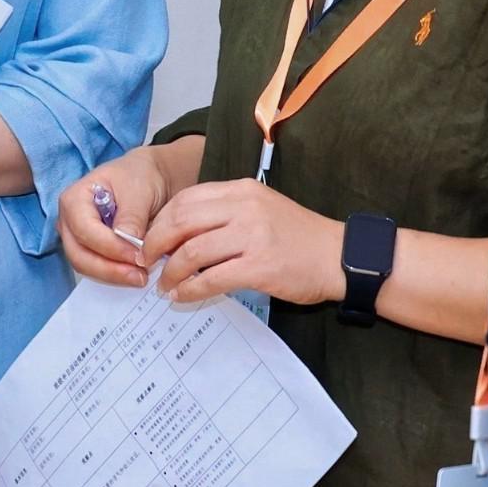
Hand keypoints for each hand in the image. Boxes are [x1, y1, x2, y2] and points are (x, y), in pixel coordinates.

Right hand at [57, 147, 171, 287]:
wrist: (147, 179)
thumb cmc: (138, 177)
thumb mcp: (138, 190)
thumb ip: (131, 216)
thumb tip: (128, 242)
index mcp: (74, 199)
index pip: (85, 231)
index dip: (110, 247)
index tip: (138, 256)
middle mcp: (68, 221)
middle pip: (79, 255)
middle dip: (109, 269)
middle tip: (140, 276)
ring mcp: (76, 238)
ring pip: (86, 266)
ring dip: (113, 276)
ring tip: (141, 276)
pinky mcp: (88, 250)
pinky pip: (96, 269)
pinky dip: (115, 275)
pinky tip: (136, 274)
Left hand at [139, 179, 343, 307]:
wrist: (338, 257)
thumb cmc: (298, 236)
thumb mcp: (260, 208)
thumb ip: (225, 214)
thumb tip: (181, 234)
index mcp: (241, 190)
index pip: (186, 199)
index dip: (161, 221)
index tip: (151, 239)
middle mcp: (244, 208)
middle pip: (182, 221)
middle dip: (156, 244)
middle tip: (148, 262)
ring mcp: (252, 236)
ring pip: (192, 252)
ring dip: (171, 271)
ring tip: (165, 285)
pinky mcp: (259, 267)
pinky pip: (211, 279)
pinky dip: (190, 290)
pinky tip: (182, 296)